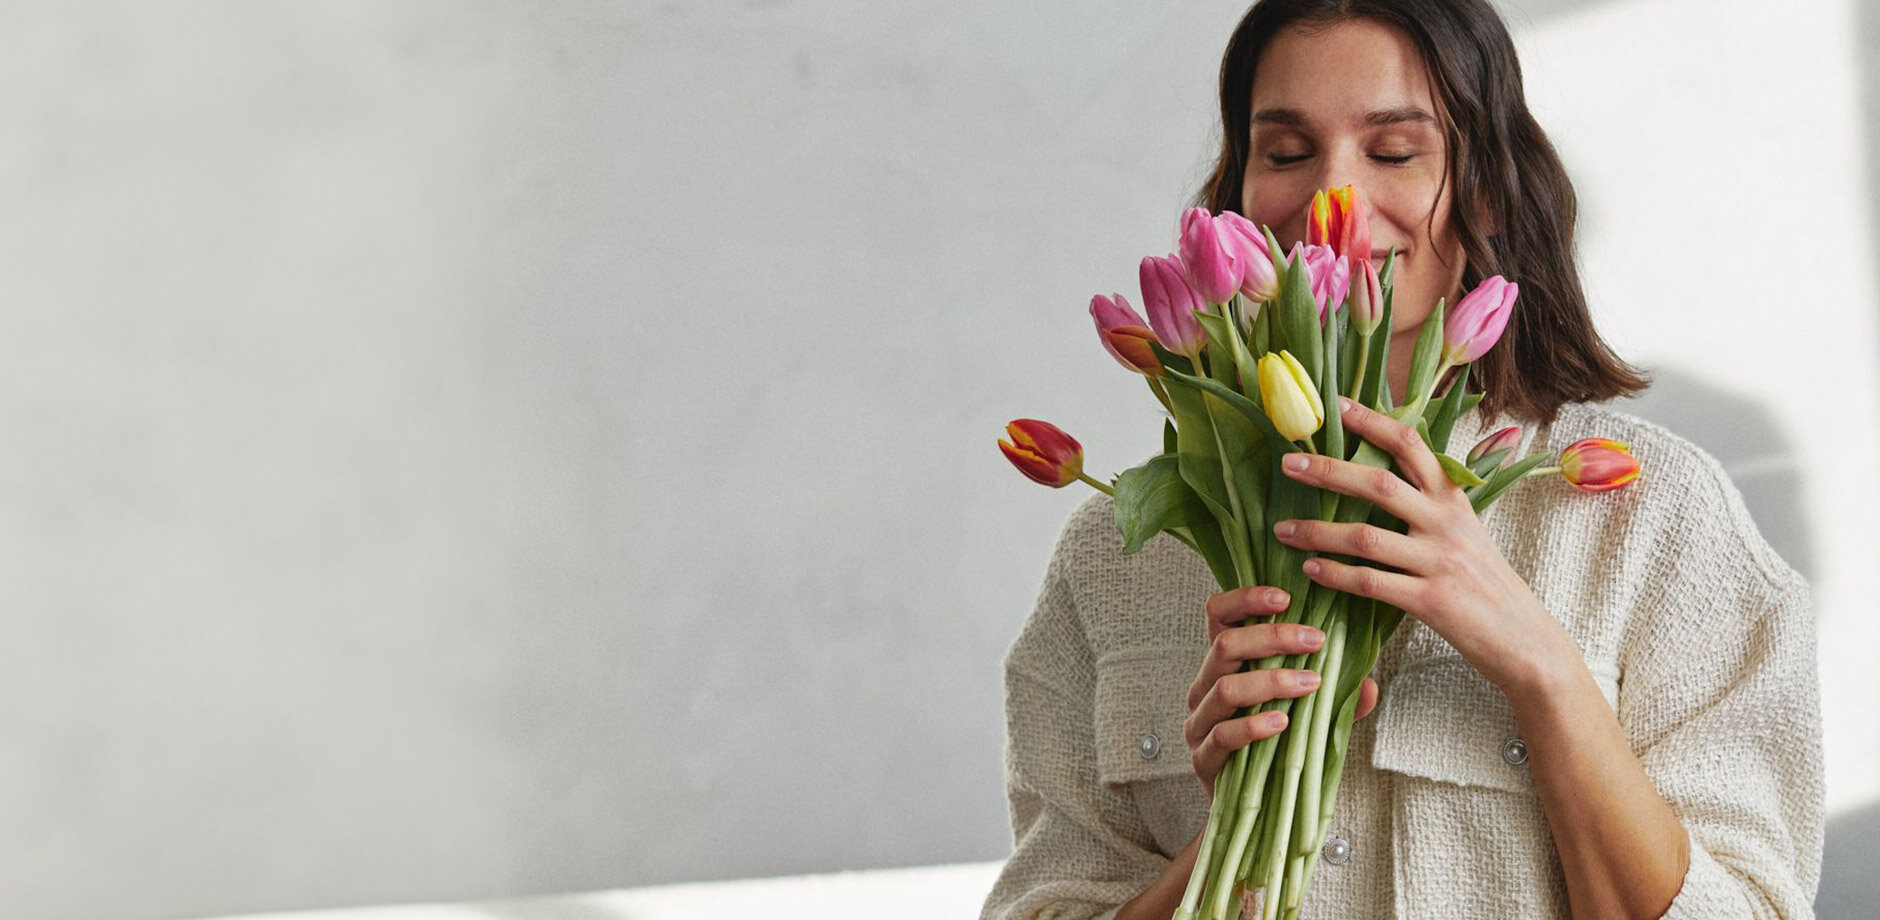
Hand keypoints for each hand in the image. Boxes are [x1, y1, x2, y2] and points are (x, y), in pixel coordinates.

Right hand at [1184, 585, 1379, 799]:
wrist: (1250, 808)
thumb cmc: (1275, 749)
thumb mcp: (1308, 714)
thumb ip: (1335, 698)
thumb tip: (1371, 684)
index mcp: (1223, 665)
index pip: (1218, 615)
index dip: (1244, 598)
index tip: (1285, 597)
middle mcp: (1204, 687)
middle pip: (1225, 645)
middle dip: (1273, 637)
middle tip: (1316, 640)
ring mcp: (1199, 723)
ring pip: (1225, 687)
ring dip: (1272, 681)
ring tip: (1310, 683)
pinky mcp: (1202, 758)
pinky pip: (1223, 735)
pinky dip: (1254, 725)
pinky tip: (1283, 722)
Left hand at [1273, 397, 1567, 691]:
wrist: (1526, 640)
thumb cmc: (1486, 585)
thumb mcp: (1466, 533)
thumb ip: (1429, 504)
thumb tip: (1381, 475)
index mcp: (1453, 500)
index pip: (1412, 446)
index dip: (1374, 422)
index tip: (1338, 405)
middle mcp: (1446, 524)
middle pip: (1379, 486)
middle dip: (1329, 471)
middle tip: (1289, 464)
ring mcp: (1439, 562)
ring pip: (1366, 538)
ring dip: (1317, 532)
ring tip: (1282, 530)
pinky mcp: (1432, 601)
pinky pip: (1372, 582)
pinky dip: (1336, 575)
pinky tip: (1311, 570)